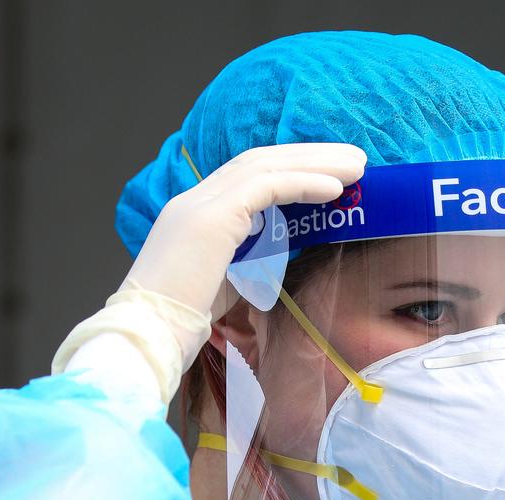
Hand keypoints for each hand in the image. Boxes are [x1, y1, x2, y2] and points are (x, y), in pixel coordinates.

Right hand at [126, 142, 366, 331]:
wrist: (148, 337)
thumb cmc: (182, 324)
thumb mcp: (227, 283)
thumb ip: (252, 260)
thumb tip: (287, 250)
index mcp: (195, 216)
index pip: (248, 177)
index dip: (291, 170)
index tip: (330, 175)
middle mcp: (194, 201)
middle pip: (259, 161)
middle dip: (310, 156)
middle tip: (354, 159)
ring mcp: (199, 205)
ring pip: (264, 165)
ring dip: (315, 163)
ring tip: (356, 167)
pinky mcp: (211, 218)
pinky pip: (267, 186)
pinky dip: (304, 183)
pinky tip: (334, 188)